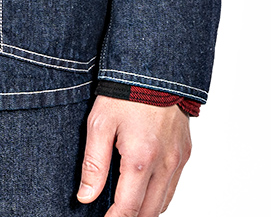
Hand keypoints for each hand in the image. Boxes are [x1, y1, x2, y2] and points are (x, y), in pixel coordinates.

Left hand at [77, 96, 191, 215]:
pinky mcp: (185, 152)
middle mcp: (165, 164)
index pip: (129, 208)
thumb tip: (85, 197)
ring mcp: (178, 159)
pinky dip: (160, 195)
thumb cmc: (124, 93)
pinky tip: (144, 188)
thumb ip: (93, 163)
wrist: (155, 68)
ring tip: (126, 205)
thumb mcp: (99, 123)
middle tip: (112, 214)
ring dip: (146, 209)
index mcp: (140, 159)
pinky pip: (174, 185)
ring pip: (165, 202)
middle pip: (150, 212)